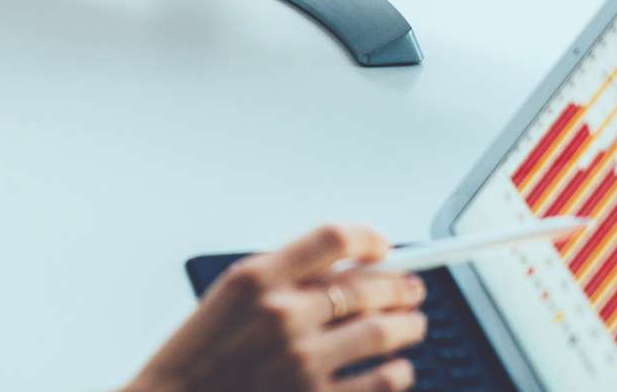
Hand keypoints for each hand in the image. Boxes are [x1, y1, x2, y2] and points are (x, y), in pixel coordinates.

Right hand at [122, 225, 428, 391]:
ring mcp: (302, 362)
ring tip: (412, 325)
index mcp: (257, 278)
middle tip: (413, 289)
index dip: (368, 238)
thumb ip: (286, 277)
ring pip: (382, 333)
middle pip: (367, 285)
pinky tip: (398, 368)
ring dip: (408, 326)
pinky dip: (399, 372)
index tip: (383, 246)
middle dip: (401, 285)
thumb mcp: (233, 298)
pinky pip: (381, 382)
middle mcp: (282, 315)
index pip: (332, 238)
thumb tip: (350, 267)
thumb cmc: (203, 353)